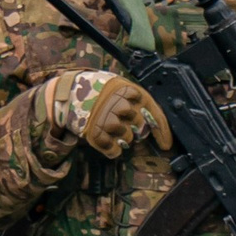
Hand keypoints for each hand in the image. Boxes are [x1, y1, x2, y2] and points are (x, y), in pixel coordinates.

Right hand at [32, 70, 170, 160]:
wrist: (68, 94)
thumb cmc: (97, 89)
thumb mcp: (117, 84)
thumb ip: (135, 98)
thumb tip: (152, 120)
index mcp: (128, 90)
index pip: (153, 112)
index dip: (162, 130)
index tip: (166, 144)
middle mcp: (120, 106)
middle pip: (140, 127)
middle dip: (138, 130)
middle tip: (127, 125)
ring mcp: (108, 121)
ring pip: (128, 139)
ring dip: (123, 137)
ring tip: (111, 128)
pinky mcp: (96, 135)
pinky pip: (114, 150)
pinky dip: (112, 149)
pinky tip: (106, 140)